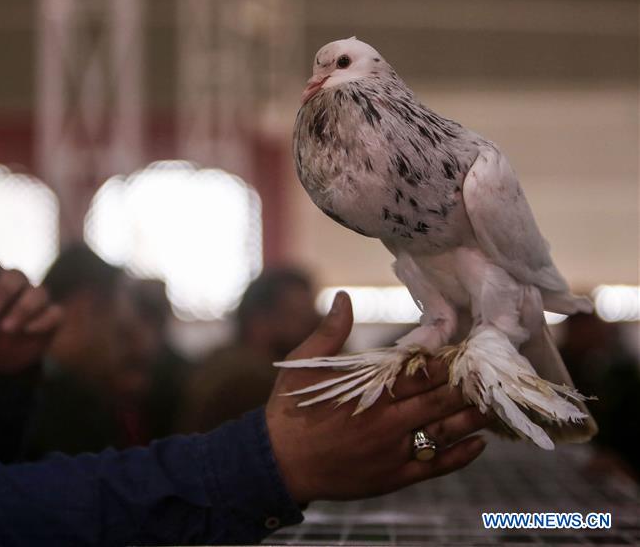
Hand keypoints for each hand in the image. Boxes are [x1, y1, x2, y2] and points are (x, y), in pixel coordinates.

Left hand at [0, 257, 61, 373]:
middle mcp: (14, 287)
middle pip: (16, 275)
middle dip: (4, 290)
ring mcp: (34, 301)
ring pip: (40, 292)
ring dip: (24, 308)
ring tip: (6, 328)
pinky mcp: (49, 319)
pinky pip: (56, 313)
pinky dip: (44, 320)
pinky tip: (28, 331)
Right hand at [266, 292, 488, 503]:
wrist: (278, 463)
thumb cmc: (291, 409)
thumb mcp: (304, 365)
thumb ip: (330, 331)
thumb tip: (343, 297)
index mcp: (369, 390)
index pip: (420, 370)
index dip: (448, 360)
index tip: (467, 350)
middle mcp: (387, 420)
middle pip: (441, 398)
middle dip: (469, 385)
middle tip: (492, 373)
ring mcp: (393, 450)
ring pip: (445, 431)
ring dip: (473, 418)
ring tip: (496, 405)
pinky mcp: (393, 477)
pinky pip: (436, 465)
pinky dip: (462, 455)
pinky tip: (480, 443)